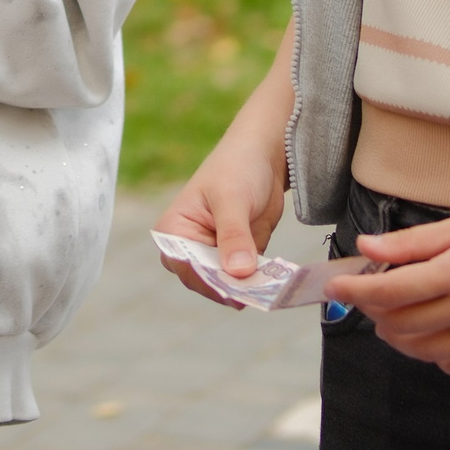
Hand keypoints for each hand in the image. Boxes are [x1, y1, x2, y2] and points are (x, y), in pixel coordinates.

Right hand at [154, 132, 288, 308]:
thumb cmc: (235, 168)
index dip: (210, 281)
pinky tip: (275, 283)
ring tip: (269, 289)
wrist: (263, 156)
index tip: (236, 289)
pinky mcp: (239, 259)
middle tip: (257, 293)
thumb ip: (233, 235)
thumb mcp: (232, 200)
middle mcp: (190, 249)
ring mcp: (215, 256)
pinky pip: (248, 280)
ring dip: (248, 289)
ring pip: (228, 285)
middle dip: (231, 288)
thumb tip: (238, 272)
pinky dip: (261, 284)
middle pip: (207, 281)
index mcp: (174, 232)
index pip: (187, 268)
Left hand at [334, 213, 449, 377]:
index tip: (335, 288)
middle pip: (404, 325)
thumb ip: (412, 244)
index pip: (393, 290)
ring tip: (397, 320)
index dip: (356, 291)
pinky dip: (437, 355)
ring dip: (401, 338)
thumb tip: (366, 248)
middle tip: (371, 301)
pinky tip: (437, 334)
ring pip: (426, 351)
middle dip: (376, 314)